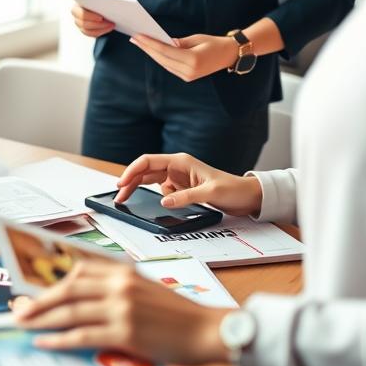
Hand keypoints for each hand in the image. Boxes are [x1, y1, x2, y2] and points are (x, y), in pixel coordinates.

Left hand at [14, 260, 226, 365]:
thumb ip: (115, 286)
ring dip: (43, 319)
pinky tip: (45, 342)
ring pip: (71, 311)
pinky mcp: (125, 333)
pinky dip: (60, 339)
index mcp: (124, 270)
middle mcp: (120, 284)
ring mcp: (122, 308)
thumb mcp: (144, 288)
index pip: (79, 270)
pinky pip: (83, 335)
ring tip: (24, 325)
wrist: (205, 331)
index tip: (33, 288)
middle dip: (40, 299)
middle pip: (69, 288)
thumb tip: (80, 294)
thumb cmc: (176, 314)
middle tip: (19, 309)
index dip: (53, 279)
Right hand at [72, 0, 115, 37]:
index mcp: (77, 4)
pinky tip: (109, 27)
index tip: (101, 17)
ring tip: (112, 25)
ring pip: (87, 30)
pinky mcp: (87, 29)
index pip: (81, 14)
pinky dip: (101, 32)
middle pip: (83, 24)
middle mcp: (76, 15)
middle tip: (110, 23)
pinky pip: (92, 34)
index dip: (90, 17)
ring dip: (101, 29)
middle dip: (98, 25)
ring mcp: (80, 23)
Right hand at [115, 152, 262, 216]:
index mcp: (180, 161)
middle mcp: (176, 167)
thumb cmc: (232, 189)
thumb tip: (164, 202)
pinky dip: (153, 196)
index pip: (148, 162)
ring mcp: (178, 178)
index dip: (132, 171)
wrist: (246, 196)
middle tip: (119, 196)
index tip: (121, 184)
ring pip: (150, 181)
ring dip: (138, 188)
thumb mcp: (209, 193)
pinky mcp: (181, 188)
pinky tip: (153, 203)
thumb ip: (186, 197)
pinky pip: (161, 191)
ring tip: (126, 200)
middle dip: (130, 181)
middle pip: (145, 171)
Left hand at [130, 32, 238, 80]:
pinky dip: (160, 58)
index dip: (150, 44)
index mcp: (192, 60)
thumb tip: (162, 42)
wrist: (229, 55)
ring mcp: (188, 76)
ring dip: (151, 54)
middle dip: (147, 48)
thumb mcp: (196, 38)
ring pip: (164, 64)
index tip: (138, 36)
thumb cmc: (214, 42)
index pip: (165, 51)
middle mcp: (189, 71)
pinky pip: (169, 66)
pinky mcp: (187, 77)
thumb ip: (178, 42)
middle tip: (134, 38)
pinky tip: (151, 50)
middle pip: (162, 59)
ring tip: (140, 43)